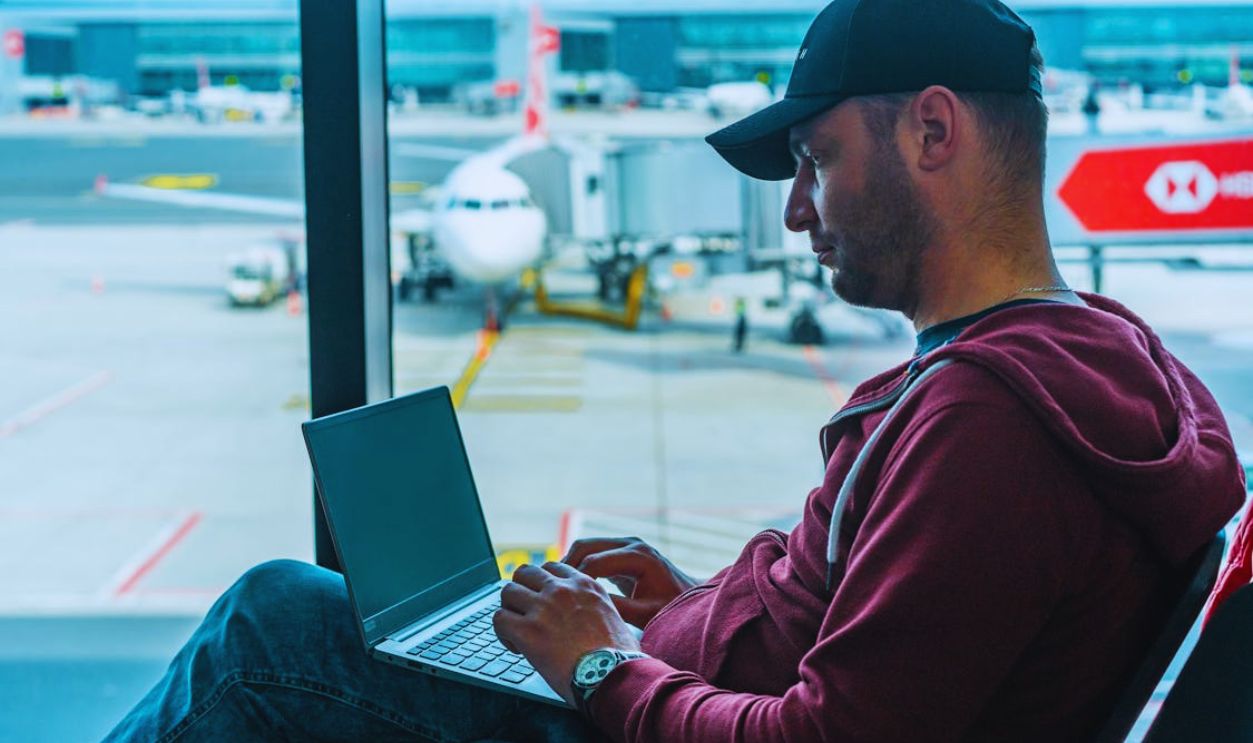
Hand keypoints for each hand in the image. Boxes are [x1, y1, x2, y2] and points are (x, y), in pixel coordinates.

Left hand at [493, 562, 640, 705]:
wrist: (613, 675)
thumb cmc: (619, 656)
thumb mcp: (615, 617)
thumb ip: (595, 607)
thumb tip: (586, 618)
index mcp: (585, 585)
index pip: (551, 568)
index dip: (542, 584)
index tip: (543, 601)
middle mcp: (562, 590)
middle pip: (525, 572)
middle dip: (521, 590)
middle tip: (524, 612)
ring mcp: (543, 608)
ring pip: (508, 591)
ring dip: (509, 610)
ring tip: (517, 631)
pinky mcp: (527, 631)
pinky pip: (499, 619)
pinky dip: (502, 633)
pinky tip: (516, 647)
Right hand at [563, 537, 701, 627]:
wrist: (689, 599)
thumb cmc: (671, 609)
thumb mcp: (645, 613)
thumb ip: (616, 608)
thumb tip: (584, 606)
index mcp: (638, 556)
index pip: (594, 561)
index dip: (574, 580)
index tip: (560, 601)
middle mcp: (631, 544)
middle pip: (585, 546)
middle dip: (565, 567)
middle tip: (549, 590)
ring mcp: (626, 544)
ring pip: (585, 546)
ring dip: (570, 564)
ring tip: (555, 588)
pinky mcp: (621, 551)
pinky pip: (593, 552)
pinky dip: (579, 565)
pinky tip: (569, 586)